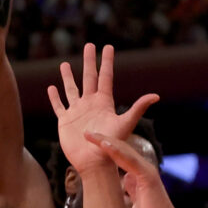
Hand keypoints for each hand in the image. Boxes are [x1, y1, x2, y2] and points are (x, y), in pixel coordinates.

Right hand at [47, 43, 157, 173]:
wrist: (94, 162)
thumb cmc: (111, 145)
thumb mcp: (125, 123)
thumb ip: (138, 108)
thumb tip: (156, 96)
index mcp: (104, 102)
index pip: (105, 77)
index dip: (106, 62)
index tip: (107, 47)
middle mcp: (90, 104)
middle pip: (88, 78)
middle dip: (89, 62)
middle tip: (89, 45)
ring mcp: (77, 112)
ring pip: (71, 89)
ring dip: (68, 77)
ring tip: (64, 64)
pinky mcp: (65, 121)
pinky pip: (59, 106)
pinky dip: (55, 97)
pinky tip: (51, 88)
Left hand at [85, 130, 182, 207]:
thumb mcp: (136, 203)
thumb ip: (131, 191)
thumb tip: (123, 184)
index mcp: (139, 174)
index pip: (120, 156)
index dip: (105, 148)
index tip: (90, 143)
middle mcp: (143, 169)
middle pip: (121, 149)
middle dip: (103, 140)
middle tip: (86, 133)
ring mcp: (147, 171)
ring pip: (124, 151)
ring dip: (106, 142)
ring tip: (90, 135)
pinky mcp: (148, 177)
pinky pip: (130, 161)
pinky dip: (117, 152)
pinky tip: (105, 145)